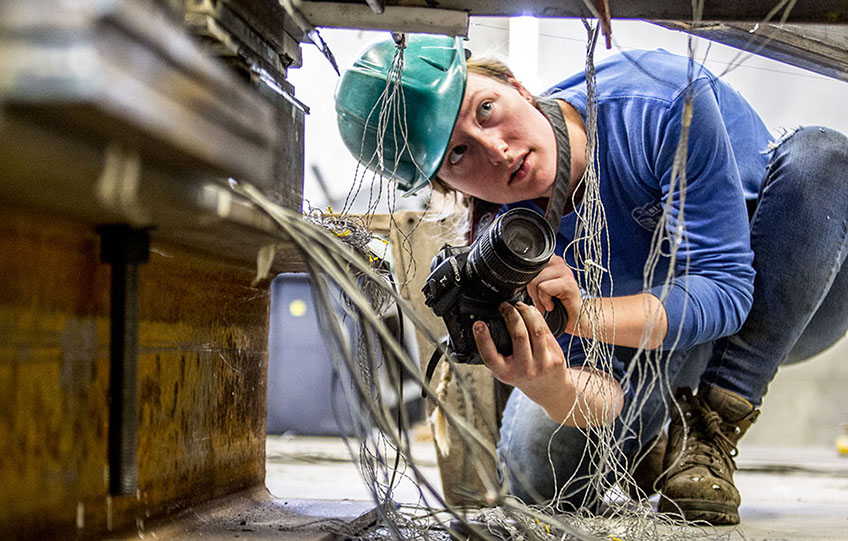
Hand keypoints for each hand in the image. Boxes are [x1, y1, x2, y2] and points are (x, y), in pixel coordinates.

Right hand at [473, 301, 623, 426]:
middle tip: (504, 306)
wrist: (550, 390)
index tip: (478, 324)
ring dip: (525, 312)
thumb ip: (496, 353)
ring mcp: (542, 364)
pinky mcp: (555, 357)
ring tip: (518, 305)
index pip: (490, 356)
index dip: (482, 339)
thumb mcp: (505, 370)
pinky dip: (537, 317)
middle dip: (510, 314)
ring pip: (535, 329)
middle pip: (518, 335)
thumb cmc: (523, 376)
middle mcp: (524, 370)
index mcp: (505, 373)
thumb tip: (484, 324)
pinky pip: (545, 331)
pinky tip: (530, 311)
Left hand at [526, 255, 581, 334]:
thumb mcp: (536, 288)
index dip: (522, 276)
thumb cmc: (555, 304)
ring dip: (537, 296)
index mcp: (548, 260)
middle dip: (529, 288)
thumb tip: (509, 276)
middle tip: (539, 299)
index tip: (527, 289)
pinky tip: (551, 305)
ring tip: (546, 302)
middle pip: (529, 270)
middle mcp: (557, 261)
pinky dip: (544, 300)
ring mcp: (565, 271)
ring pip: (535, 279)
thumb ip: (528, 278)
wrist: (574, 319)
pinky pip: (544, 288)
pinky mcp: (568, 284)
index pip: (527, 259)